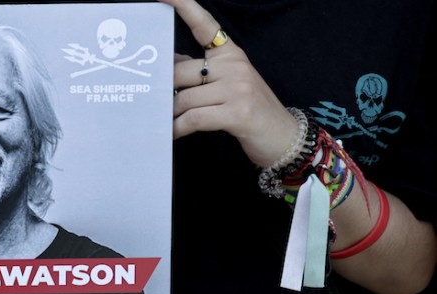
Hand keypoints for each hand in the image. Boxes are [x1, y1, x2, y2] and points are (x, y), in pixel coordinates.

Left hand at [162, 0, 298, 167]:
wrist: (284, 137)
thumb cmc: (248, 110)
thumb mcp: (226, 83)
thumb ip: (198, 70)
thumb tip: (168, 62)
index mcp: (230, 53)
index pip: (204, 24)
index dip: (183, 6)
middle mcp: (234, 65)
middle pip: (180, 73)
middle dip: (163, 93)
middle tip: (152, 105)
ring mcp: (238, 87)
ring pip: (183, 99)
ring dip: (169, 116)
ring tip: (163, 125)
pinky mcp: (237, 112)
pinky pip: (193, 118)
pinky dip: (177, 129)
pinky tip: (172, 134)